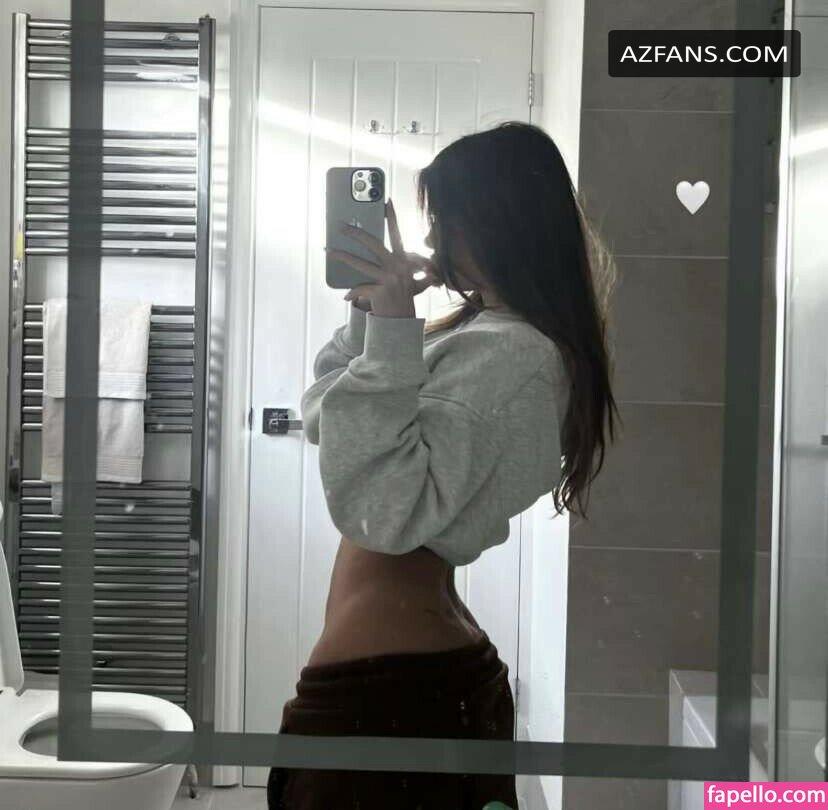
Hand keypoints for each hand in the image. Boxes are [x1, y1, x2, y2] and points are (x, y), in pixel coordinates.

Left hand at [327, 198, 437, 317]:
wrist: (402, 322)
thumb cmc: (403, 299)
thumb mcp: (408, 281)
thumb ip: (405, 268)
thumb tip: (403, 257)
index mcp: (403, 262)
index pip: (397, 235)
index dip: (392, 218)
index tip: (386, 203)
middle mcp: (396, 268)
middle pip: (373, 244)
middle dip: (356, 233)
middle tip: (341, 227)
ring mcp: (388, 279)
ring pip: (360, 264)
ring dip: (342, 256)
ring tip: (328, 251)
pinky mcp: (379, 292)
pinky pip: (359, 288)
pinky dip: (351, 293)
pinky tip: (346, 296)